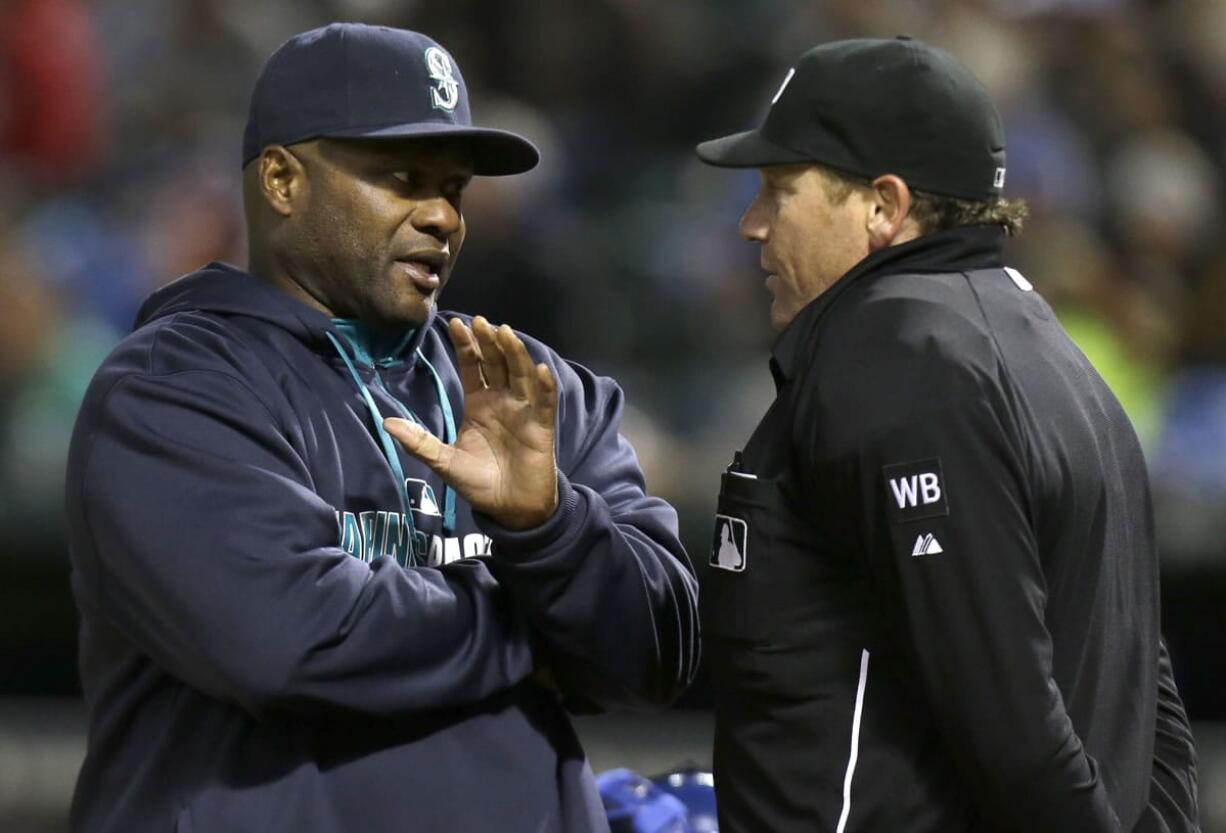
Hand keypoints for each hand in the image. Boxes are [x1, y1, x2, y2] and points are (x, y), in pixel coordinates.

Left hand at [385, 316, 558, 530]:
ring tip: (505, 333)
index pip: (471, 367)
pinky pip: (545, 402)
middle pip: (496, 364)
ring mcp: (524, 411)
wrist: (509, 509)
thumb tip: (386, 423)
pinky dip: (544, 386)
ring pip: (520, 375)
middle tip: (480, 322)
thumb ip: (420, 442)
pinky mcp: (542, 426)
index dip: (465, 346)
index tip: (454, 324)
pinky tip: (539, 369)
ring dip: (515, 354)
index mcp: (478, 404)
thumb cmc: (479, 483)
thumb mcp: (444, 461)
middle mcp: (502, 401)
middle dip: (489, 342)